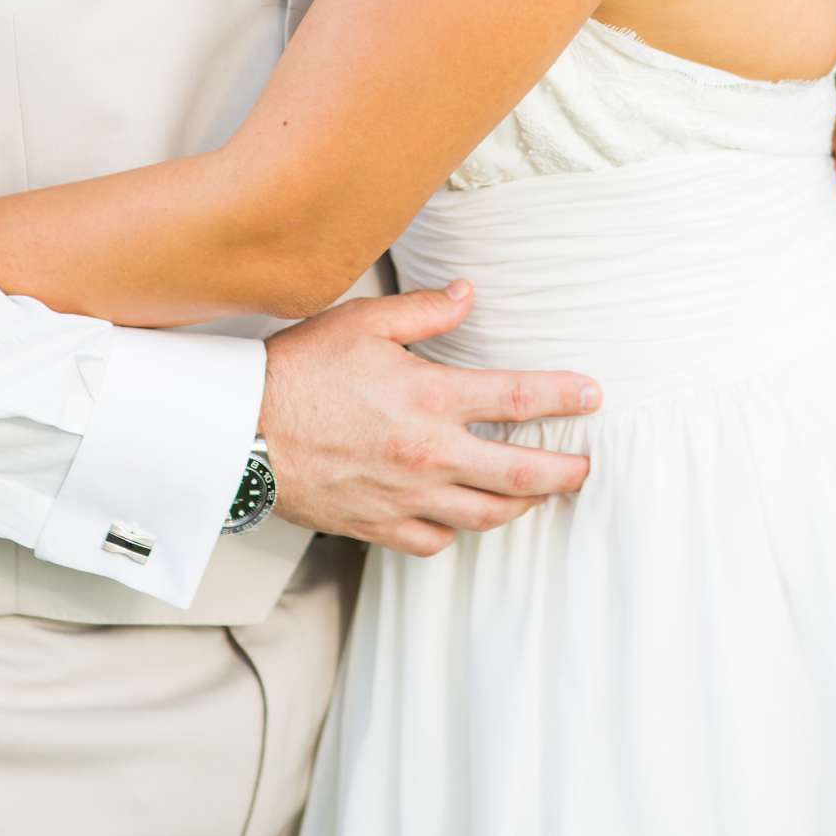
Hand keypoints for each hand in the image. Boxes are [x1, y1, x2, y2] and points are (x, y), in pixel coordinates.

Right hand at [260, 281, 597, 558]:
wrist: (240, 433)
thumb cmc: (299, 370)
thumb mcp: (364, 322)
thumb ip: (425, 311)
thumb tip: (469, 295)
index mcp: (429, 399)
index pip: (517, 400)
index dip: (565, 396)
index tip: (594, 395)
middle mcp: (428, 455)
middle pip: (521, 475)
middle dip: (565, 472)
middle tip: (587, 467)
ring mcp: (406, 498)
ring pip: (486, 516)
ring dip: (521, 506)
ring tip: (537, 494)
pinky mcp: (378, 525)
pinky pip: (436, 540)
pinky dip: (458, 529)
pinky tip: (465, 514)